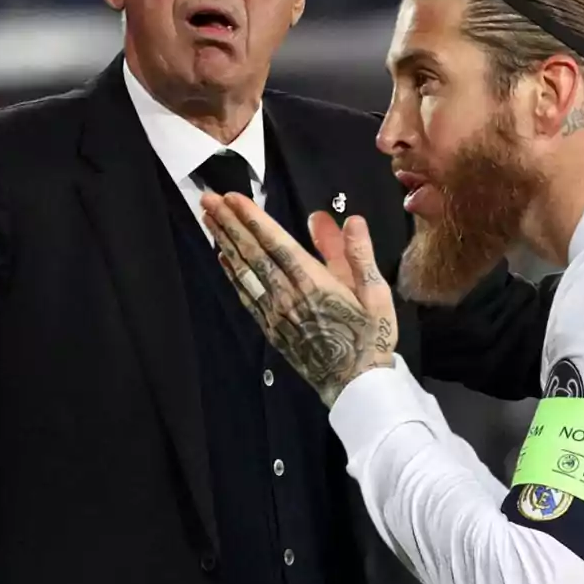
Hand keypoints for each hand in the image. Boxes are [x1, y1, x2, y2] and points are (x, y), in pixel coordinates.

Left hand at [200, 192, 397, 406]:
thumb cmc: (370, 337)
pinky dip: (232, 274)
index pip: (275, 243)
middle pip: (252, 253)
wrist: (355, 385)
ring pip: (244, 272)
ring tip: (208, 220)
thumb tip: (349, 219)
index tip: (234, 199)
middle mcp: (288, 296)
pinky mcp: (271, 329)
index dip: (252, 219)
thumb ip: (358, 253)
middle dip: (229, 224)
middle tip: (208, 199)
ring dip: (224, 243)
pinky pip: (246, 296)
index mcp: (314, 283)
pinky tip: (223, 259)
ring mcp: (276, 314)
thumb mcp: (375, 292)